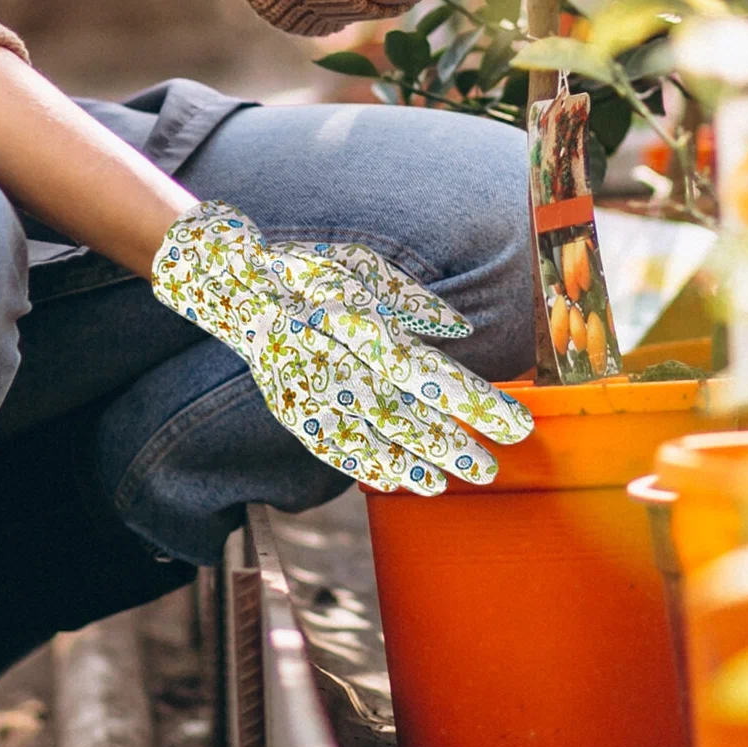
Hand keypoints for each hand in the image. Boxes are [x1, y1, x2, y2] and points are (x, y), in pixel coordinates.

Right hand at [151, 202, 532, 494]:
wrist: (233, 290)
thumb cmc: (308, 272)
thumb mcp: (359, 265)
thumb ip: (412, 300)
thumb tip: (460, 332)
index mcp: (356, 321)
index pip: (426, 372)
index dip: (471, 401)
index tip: (514, 424)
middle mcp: (335, 361)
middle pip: (403, 413)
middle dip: (450, 444)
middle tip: (490, 467)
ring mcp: (310, 391)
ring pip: (372, 437)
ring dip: (416, 461)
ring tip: (455, 481)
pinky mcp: (292, 411)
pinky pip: (336, 448)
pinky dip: (371, 466)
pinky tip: (404, 480)